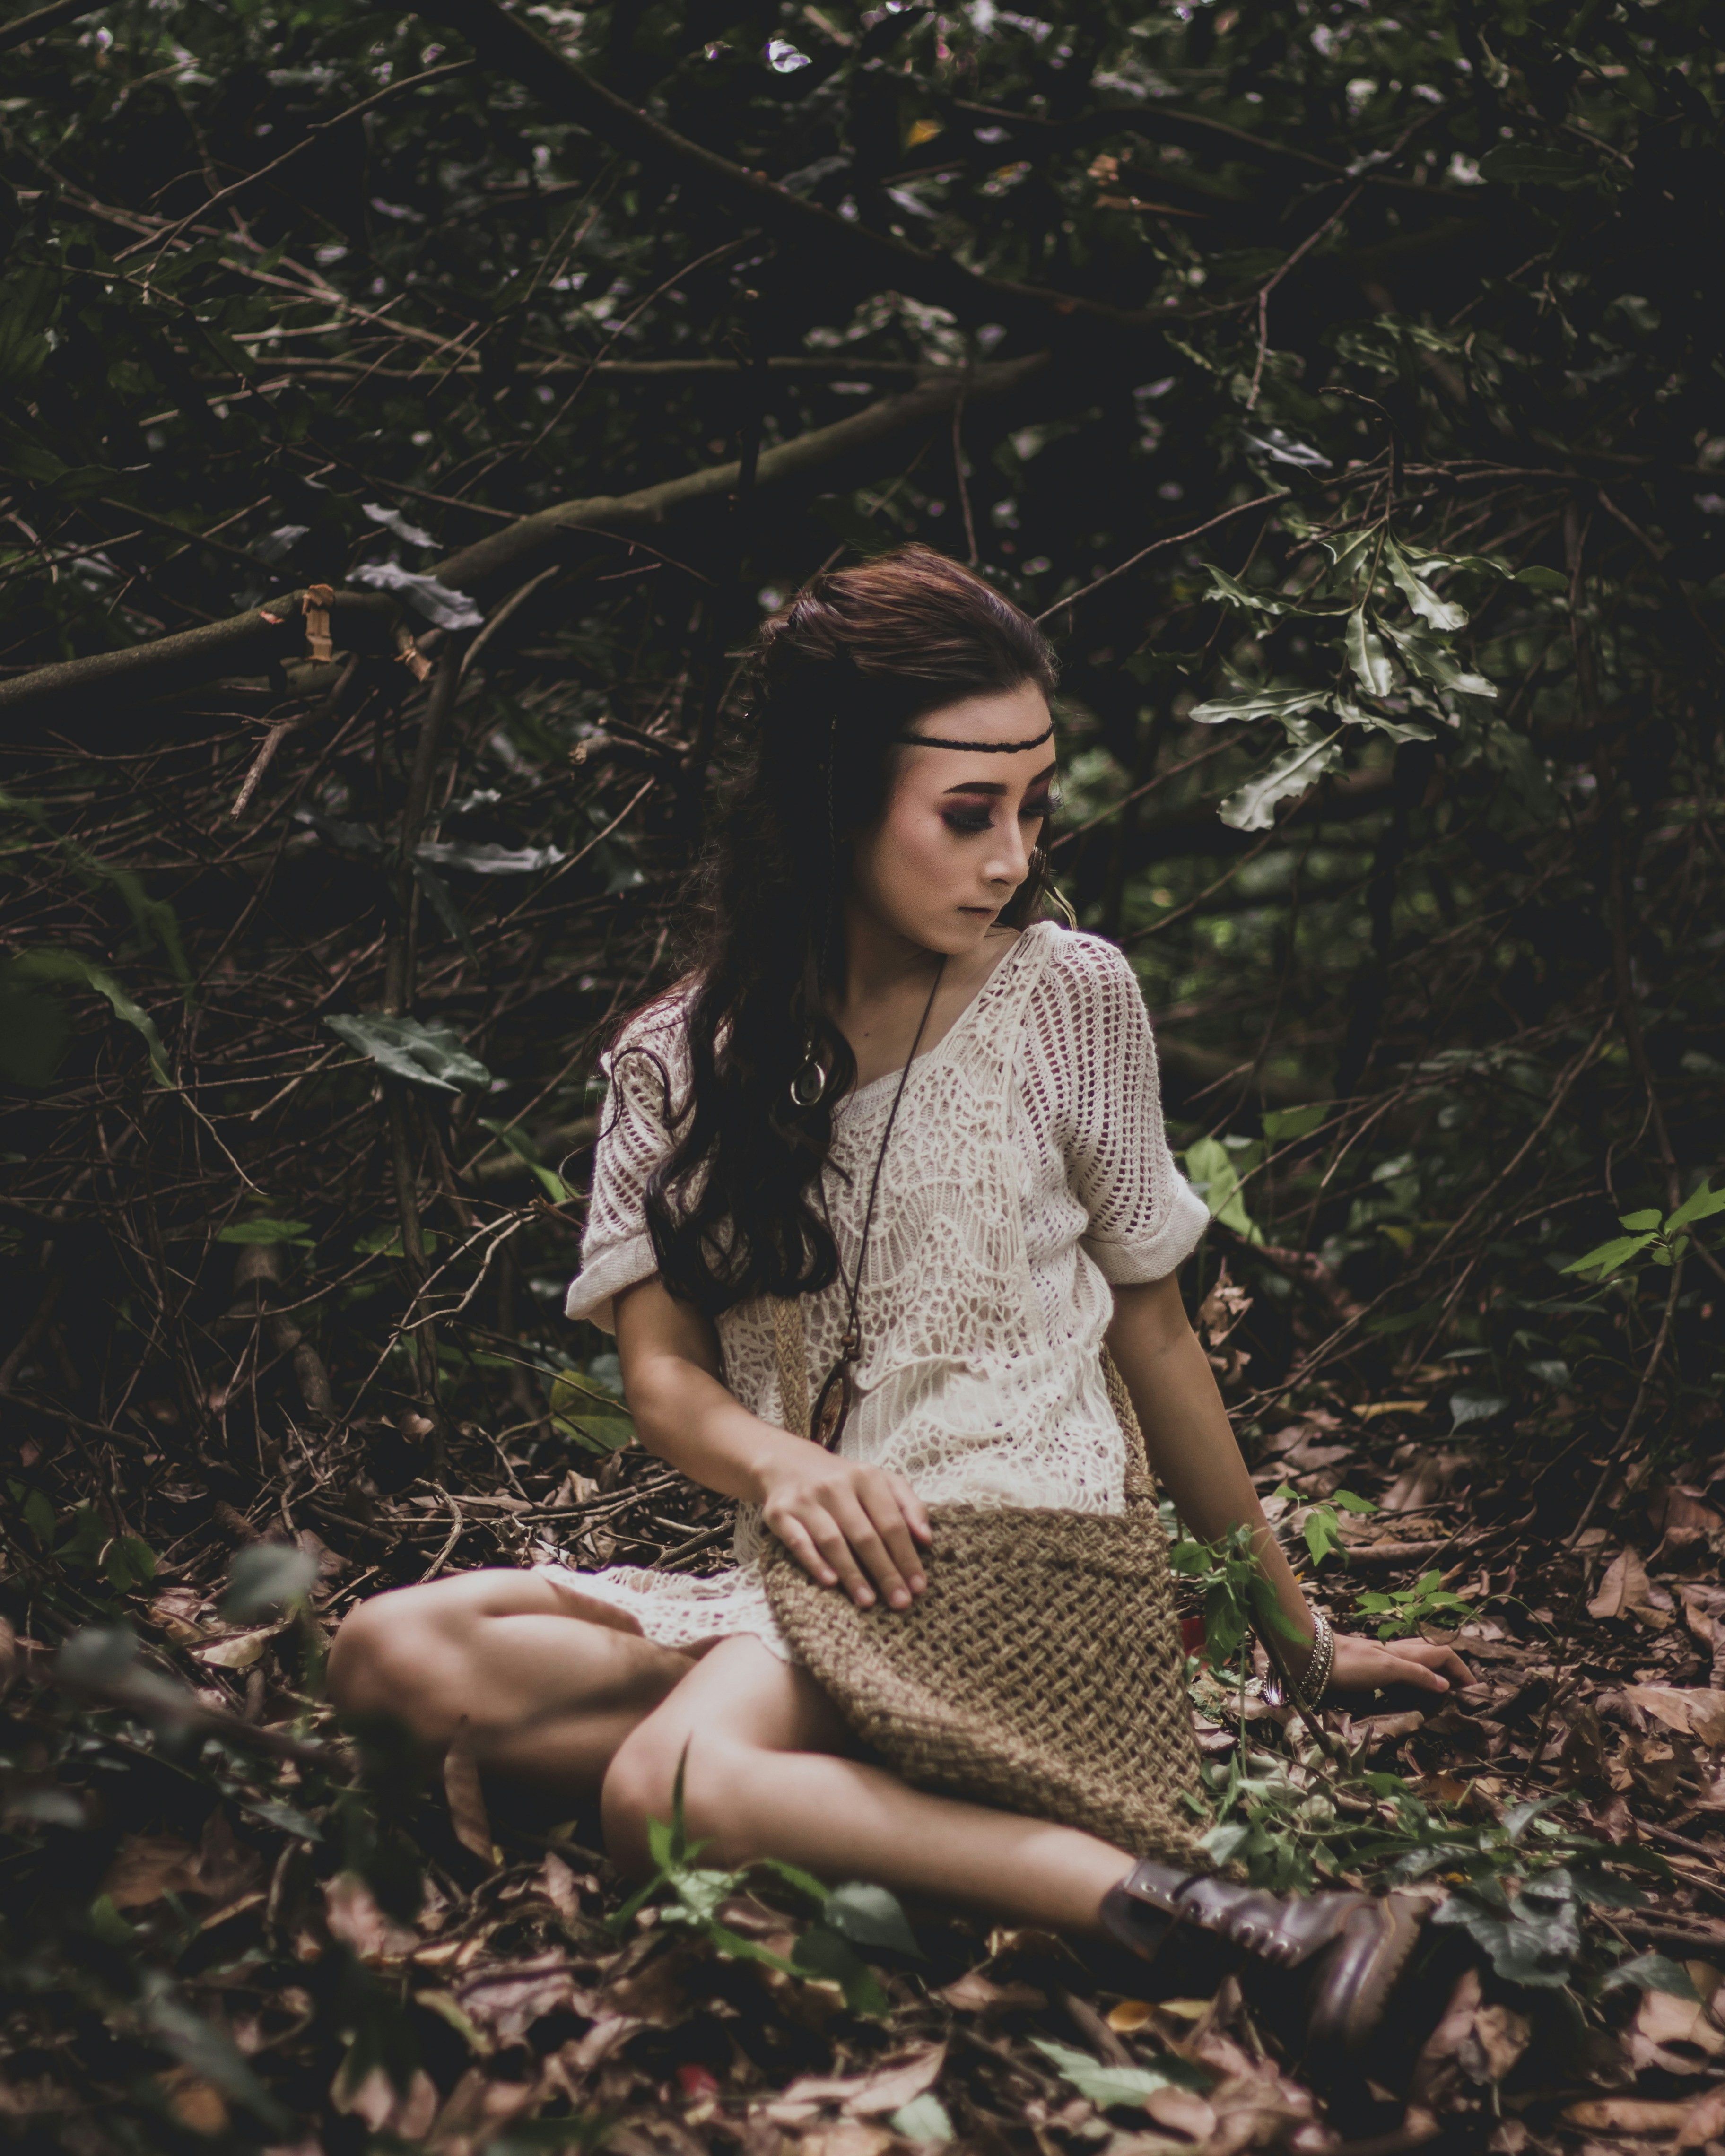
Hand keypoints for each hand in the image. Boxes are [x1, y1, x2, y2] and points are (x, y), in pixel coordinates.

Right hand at [758, 1449, 931, 1610]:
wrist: (788, 1463)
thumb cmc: (844, 1481)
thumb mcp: (879, 1481)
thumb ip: (908, 1505)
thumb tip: (926, 1539)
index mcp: (865, 1477)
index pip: (892, 1522)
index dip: (907, 1556)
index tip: (918, 1586)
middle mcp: (835, 1486)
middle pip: (865, 1535)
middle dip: (885, 1572)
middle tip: (900, 1602)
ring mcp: (806, 1499)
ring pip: (833, 1541)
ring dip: (853, 1574)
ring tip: (869, 1601)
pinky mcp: (780, 1513)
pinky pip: (799, 1542)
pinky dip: (815, 1562)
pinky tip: (831, 1582)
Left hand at [1328, 1630, 1473, 1699]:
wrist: (1313, 1656)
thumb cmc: (1350, 1663)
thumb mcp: (1387, 1669)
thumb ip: (1416, 1674)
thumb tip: (1447, 1684)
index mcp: (1406, 1652)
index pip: (1444, 1654)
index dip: (1461, 1669)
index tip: (1475, 1689)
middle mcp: (1398, 1652)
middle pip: (1434, 1654)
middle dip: (1452, 1668)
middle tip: (1463, 1691)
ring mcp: (1385, 1657)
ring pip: (1419, 1660)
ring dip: (1435, 1672)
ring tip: (1444, 1692)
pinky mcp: (1372, 1665)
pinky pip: (1404, 1669)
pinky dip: (1417, 1677)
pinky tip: (1411, 1689)